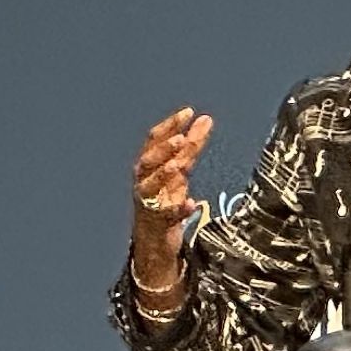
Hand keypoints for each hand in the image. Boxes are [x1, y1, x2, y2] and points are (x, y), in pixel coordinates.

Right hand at [130, 109, 211, 294]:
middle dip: (164, 149)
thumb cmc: (166, 198)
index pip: (155, 140)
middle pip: (148, 160)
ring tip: (178, 166)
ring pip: (150, 185)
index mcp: (149, 165)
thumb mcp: (180, 171)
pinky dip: (178, 209)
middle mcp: (144, 181)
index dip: (170, 125)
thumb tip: (205, 120)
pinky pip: (166, 216)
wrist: (156, 239)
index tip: (188, 112)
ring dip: (163, 174)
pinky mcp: (157, 222)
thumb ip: (191, 148)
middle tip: (182, 137)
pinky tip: (190, 203)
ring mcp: (149, 202)